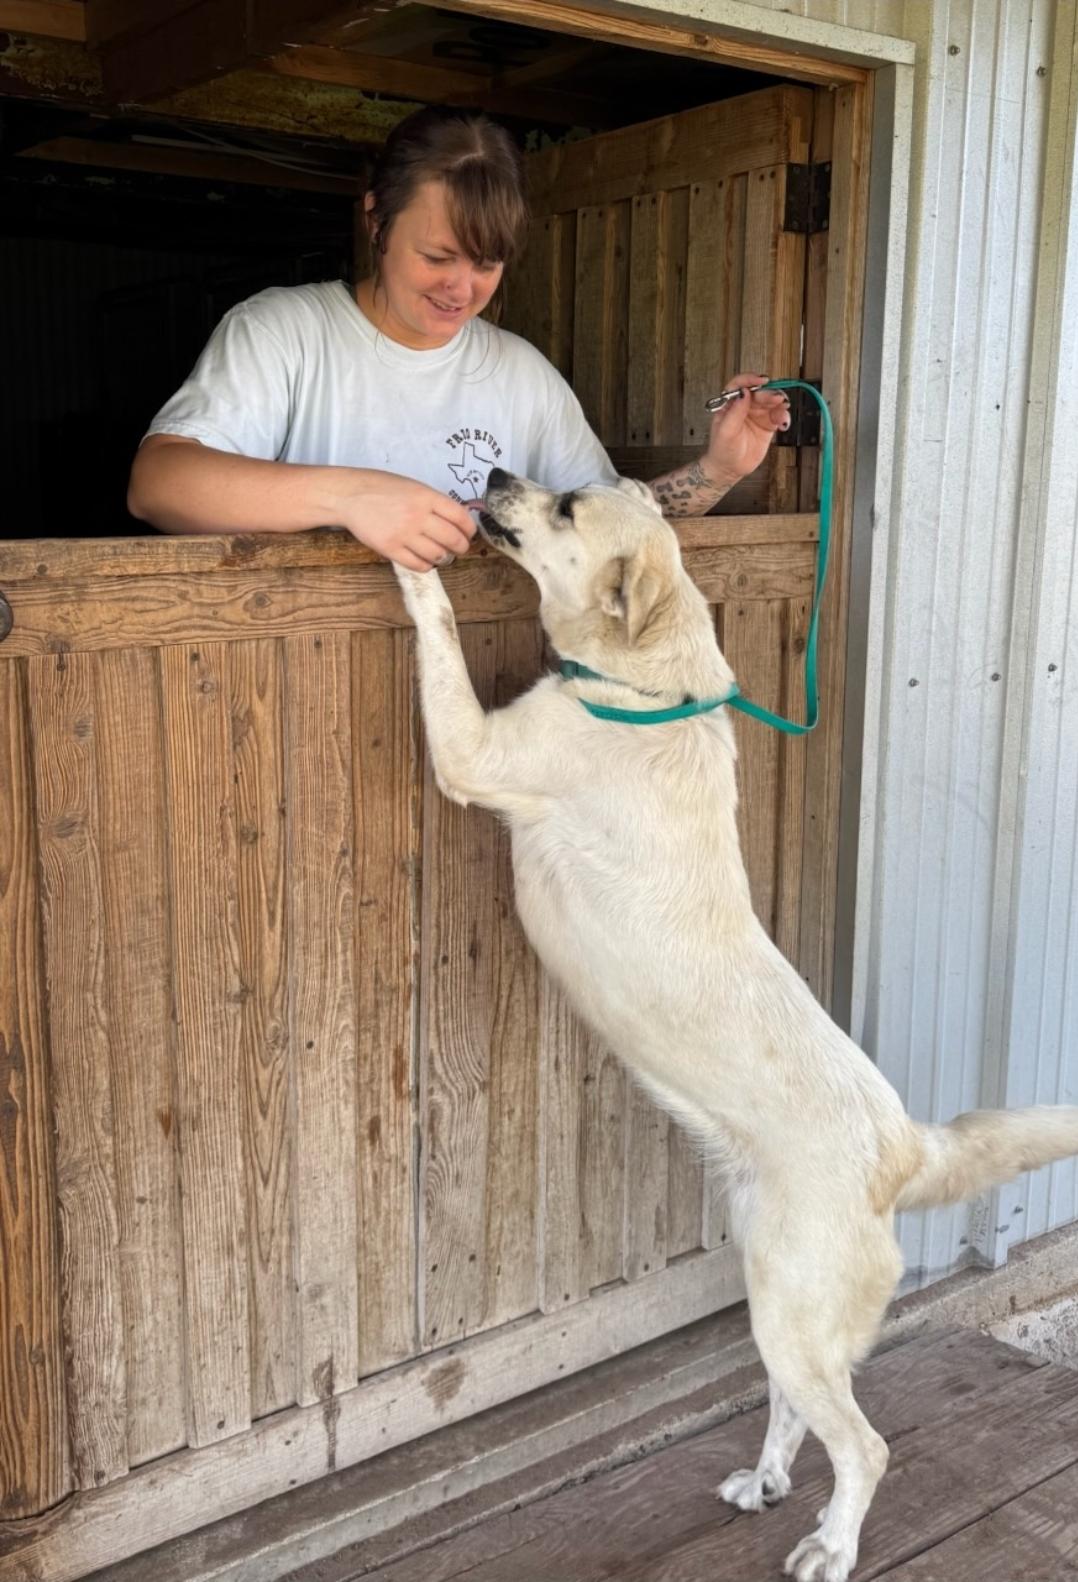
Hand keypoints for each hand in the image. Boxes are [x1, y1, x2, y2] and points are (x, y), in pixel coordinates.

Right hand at [328, 470, 476, 570]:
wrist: (349, 495)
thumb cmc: (381, 488)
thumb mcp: (413, 486)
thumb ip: (434, 502)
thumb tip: (456, 520)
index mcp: (426, 497)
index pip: (461, 518)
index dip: (469, 530)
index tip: (468, 534)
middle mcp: (418, 515)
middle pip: (453, 540)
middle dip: (461, 547)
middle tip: (458, 548)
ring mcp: (404, 534)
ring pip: (438, 555)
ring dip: (444, 558)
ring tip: (441, 554)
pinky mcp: (390, 549)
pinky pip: (418, 565)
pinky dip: (427, 566)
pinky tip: (425, 560)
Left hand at [700, 372, 789, 488]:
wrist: (730, 469)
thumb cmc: (722, 450)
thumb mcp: (726, 431)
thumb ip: (735, 411)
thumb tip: (744, 392)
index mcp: (731, 404)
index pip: (740, 385)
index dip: (750, 379)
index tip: (761, 380)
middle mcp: (745, 406)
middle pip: (759, 392)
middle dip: (769, 394)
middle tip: (777, 399)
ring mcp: (757, 415)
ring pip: (771, 402)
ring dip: (779, 404)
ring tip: (782, 411)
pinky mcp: (767, 425)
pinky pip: (778, 416)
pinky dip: (783, 416)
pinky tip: (783, 422)